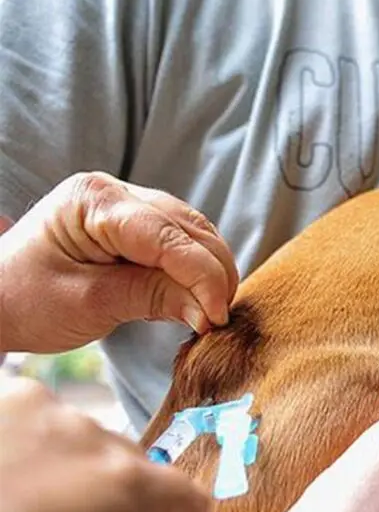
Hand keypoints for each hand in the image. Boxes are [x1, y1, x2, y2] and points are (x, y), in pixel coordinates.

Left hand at [0, 172, 238, 352]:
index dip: (202, 276)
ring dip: (210, 271)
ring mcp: (128, 203)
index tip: (218, 317)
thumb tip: (210, 312)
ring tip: (212, 312)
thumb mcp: (87, 304)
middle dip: (213, 273)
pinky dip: (197, 268)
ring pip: (194, 232)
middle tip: (220, 320)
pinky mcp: (136, 223)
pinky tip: (198, 297)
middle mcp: (116, 191)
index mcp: (94, 200)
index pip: (168, 236)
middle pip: (189, 228)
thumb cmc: (25, 300)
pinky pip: (182, 241)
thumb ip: (151, 299)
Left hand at [0, 376, 210, 511]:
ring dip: (83, 482)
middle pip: (140, 475)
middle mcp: (100, 439)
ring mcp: (52, 414)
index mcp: (130, 489)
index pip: (194, 508)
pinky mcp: (15, 403)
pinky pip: (50, 427)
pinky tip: (19, 489)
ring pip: (93, 448)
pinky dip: (45, 456)